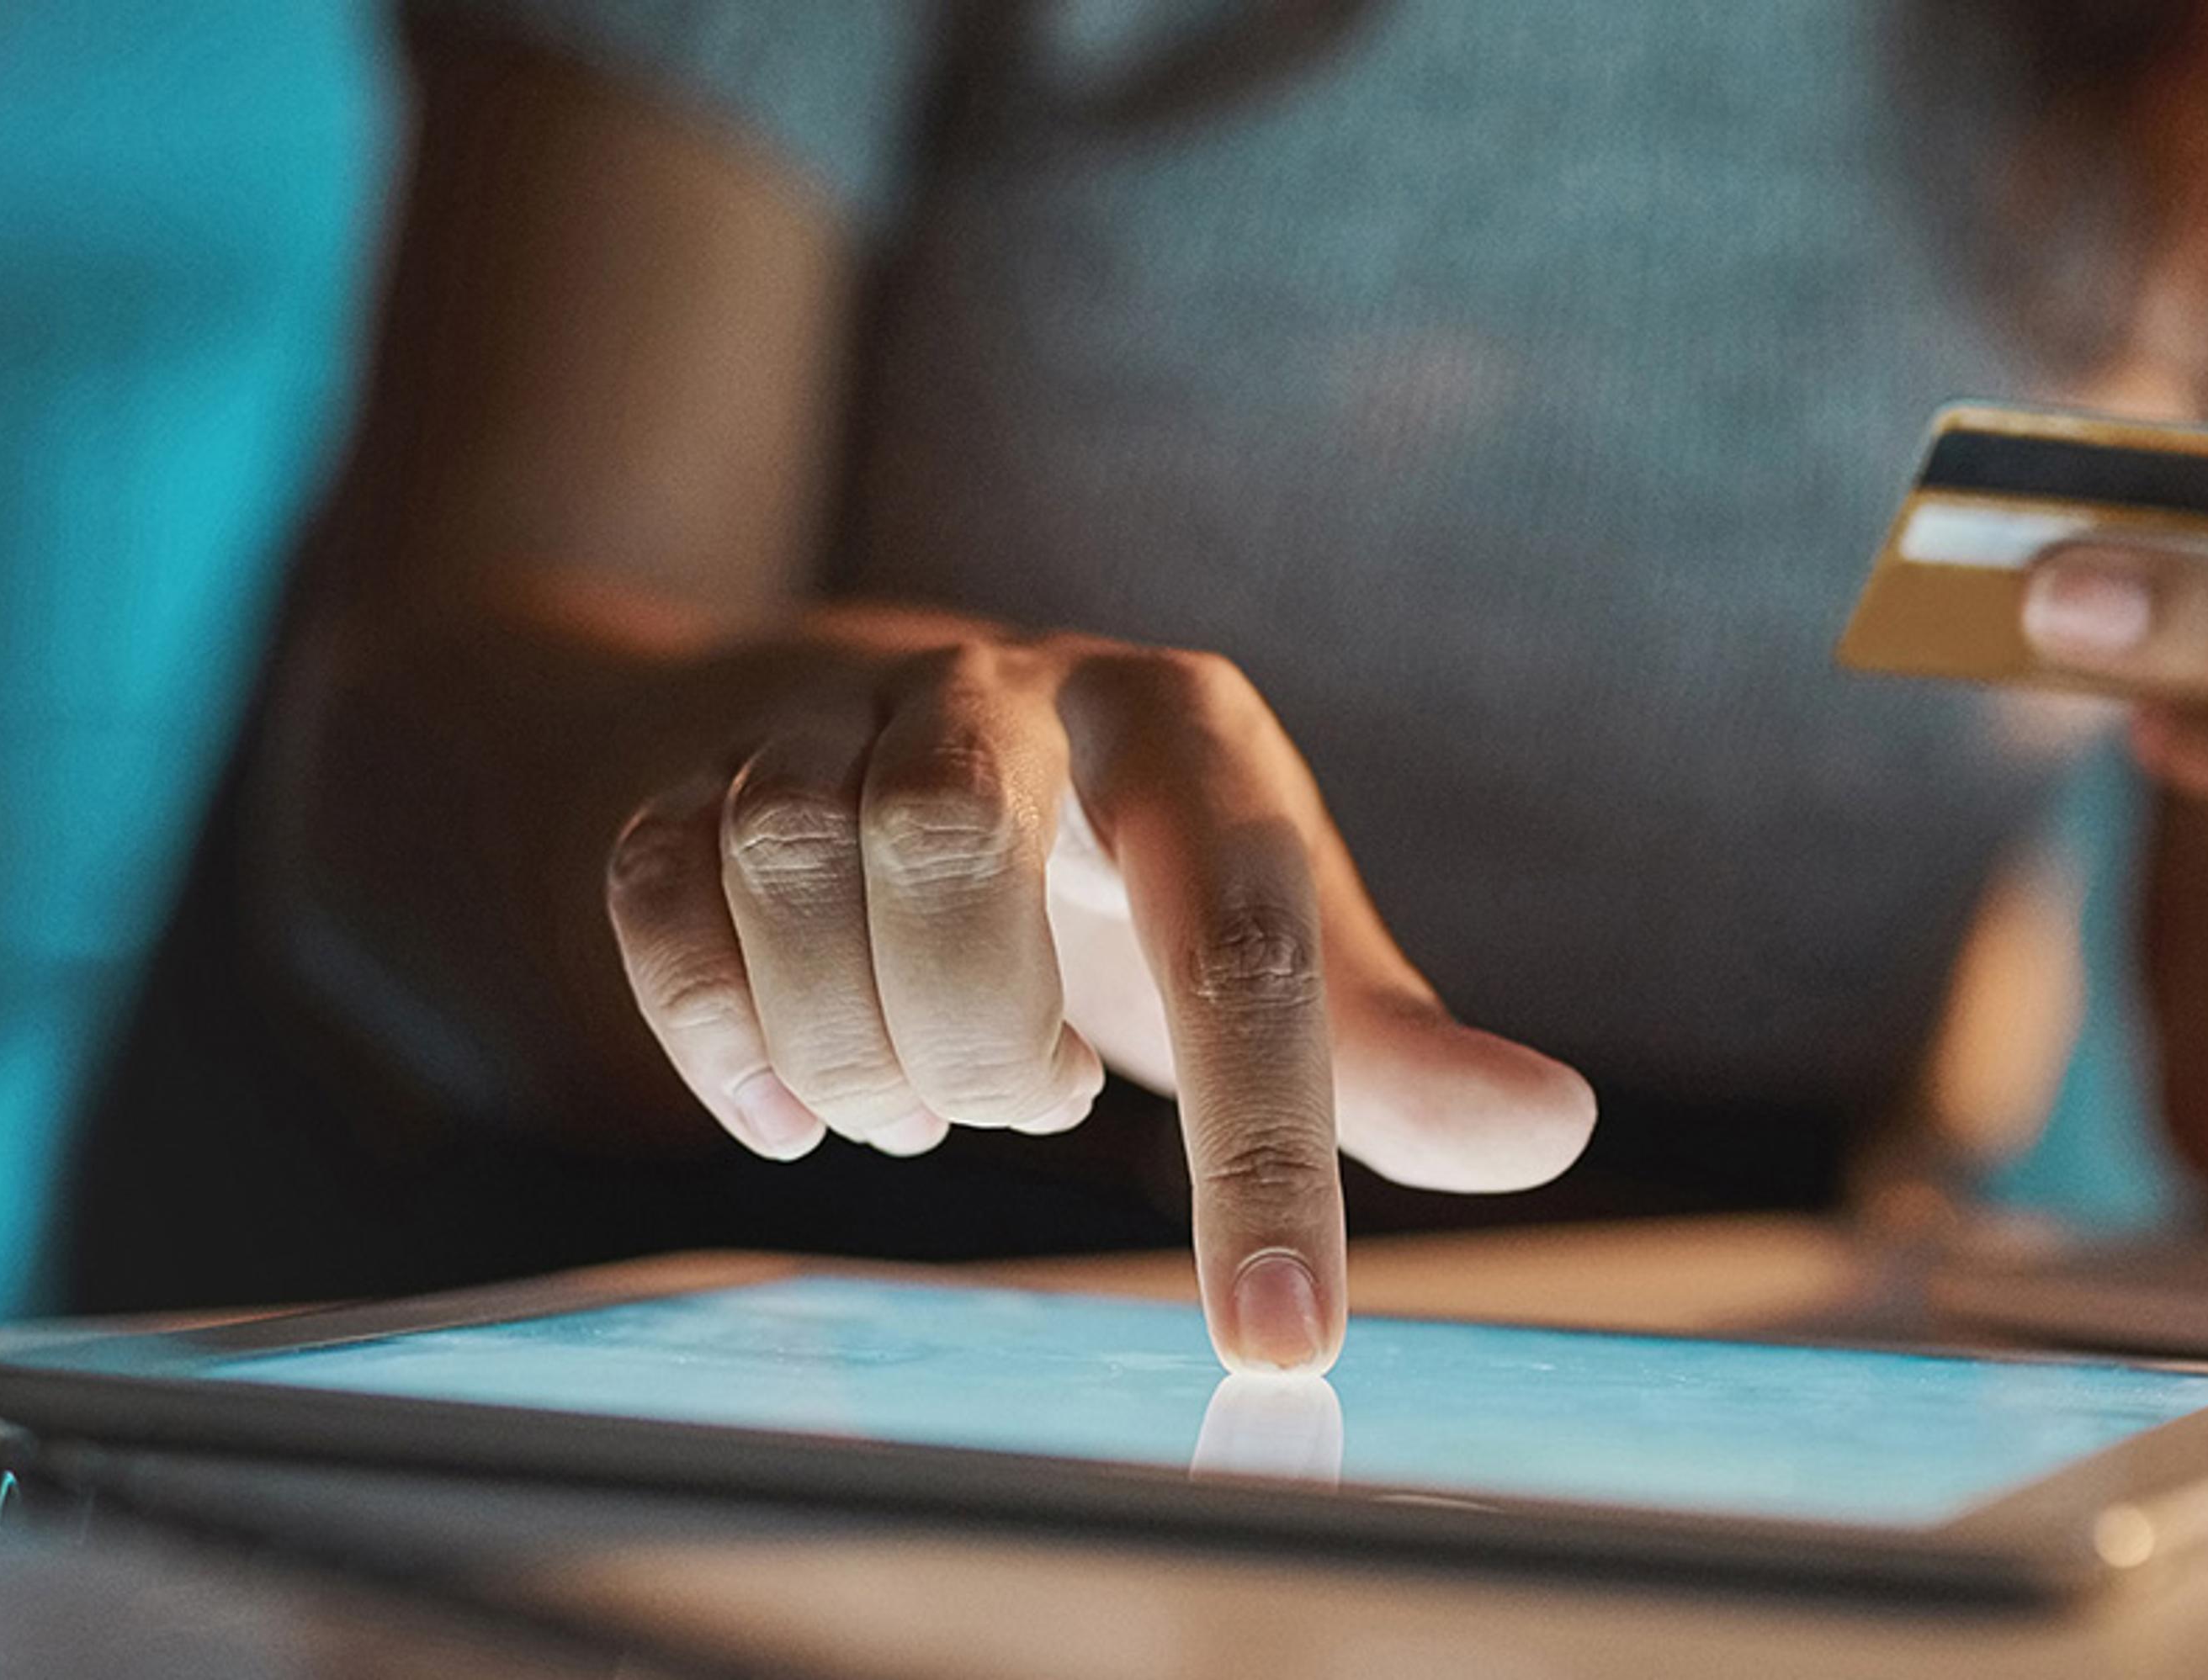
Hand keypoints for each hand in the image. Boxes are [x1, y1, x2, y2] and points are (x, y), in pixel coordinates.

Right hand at [602, 634, 1596, 1370]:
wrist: (888, 733)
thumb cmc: (1115, 870)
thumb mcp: (1260, 932)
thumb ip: (1384, 1046)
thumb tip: (1550, 1127)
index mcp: (1177, 727)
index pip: (1231, 932)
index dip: (1261, 1146)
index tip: (1279, 1337)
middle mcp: (1000, 690)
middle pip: (942, 835)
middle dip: (979, 1033)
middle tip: (1031, 1098)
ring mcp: (826, 723)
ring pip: (785, 861)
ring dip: (857, 1046)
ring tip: (934, 1097)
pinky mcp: (690, 778)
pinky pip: (657, 896)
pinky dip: (720, 1035)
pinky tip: (796, 1108)